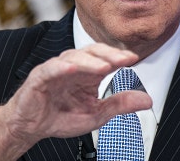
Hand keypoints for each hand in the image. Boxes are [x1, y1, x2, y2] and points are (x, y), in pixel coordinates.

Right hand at [0, 43, 152, 160]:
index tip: (134, 58)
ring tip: (104, 66)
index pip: (105, 58)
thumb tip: (147, 100)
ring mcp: (55, 70)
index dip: (119, 56)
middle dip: (108, 54)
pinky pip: (50, 69)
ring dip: (89, 61)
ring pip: (73, 57)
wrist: (31, 127)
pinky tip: (72, 67)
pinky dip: (60, 66)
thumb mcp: (97, 113)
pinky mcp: (39, 78)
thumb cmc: (61, 116)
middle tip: (124, 59)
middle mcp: (73, 67)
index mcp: (87, 73)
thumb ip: (120, 104)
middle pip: (91, 52)